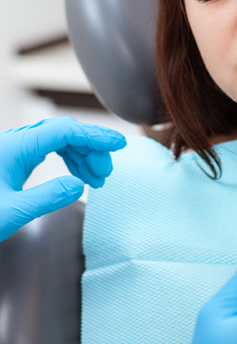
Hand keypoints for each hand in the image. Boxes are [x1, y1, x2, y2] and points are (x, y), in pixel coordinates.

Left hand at [0, 116, 125, 240]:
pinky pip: (48, 150)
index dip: (94, 135)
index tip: (118, 144)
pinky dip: (68, 160)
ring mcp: (15, 149)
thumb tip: (78, 185)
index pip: (64, 131)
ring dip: (81, 155)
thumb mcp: (12, 212)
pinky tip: (78, 175)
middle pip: (64, 132)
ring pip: (58, 140)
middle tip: (105, 173)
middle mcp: (16, 143)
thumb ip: (48, 197)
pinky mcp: (14, 159)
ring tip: (96, 178)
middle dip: (90, 148)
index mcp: (15, 147)